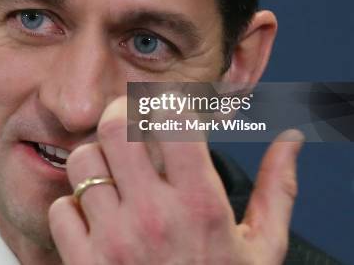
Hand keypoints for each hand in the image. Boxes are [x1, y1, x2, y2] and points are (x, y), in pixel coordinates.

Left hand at [49, 96, 303, 264]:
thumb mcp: (262, 248)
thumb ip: (277, 189)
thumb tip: (293, 138)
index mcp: (202, 204)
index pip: (172, 119)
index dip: (165, 105)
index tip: (165, 112)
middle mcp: (155, 216)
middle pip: (114, 126)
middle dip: (118, 117)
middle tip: (126, 127)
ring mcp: (116, 240)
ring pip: (83, 162)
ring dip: (95, 163)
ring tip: (113, 179)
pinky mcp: (86, 263)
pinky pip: (61, 208)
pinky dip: (74, 209)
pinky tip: (96, 220)